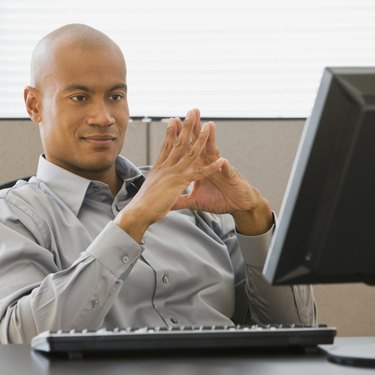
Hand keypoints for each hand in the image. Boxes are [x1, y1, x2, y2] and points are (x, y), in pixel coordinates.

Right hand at [115, 109, 224, 242]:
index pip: (166, 146)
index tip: (174, 120)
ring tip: (208, 125)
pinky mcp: (179, 182)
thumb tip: (155, 186)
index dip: (171, 132)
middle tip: (192, 112)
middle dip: (186, 126)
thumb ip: (156, 186)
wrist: (138, 212)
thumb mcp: (150, 191)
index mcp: (159, 168)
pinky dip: (211, 167)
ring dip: (201, 138)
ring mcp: (173, 173)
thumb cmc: (142, 205)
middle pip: (178, 142)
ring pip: (190, 152)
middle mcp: (166, 166)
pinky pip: (199, 173)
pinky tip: (221, 161)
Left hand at [172, 109, 273, 234]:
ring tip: (209, 125)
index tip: (171, 122)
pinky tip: (223, 161)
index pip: (188, 149)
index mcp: (199, 168)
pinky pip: (227, 172)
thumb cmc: (219, 200)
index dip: (179, 137)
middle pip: (200, 144)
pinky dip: (224, 167)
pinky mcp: (231, 178)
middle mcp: (209, 165)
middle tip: (190, 112)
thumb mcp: (196, 201)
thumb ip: (181, 200)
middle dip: (195, 128)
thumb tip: (167, 202)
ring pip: (214, 152)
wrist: (239, 205)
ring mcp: (220, 169)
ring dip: (211, 140)